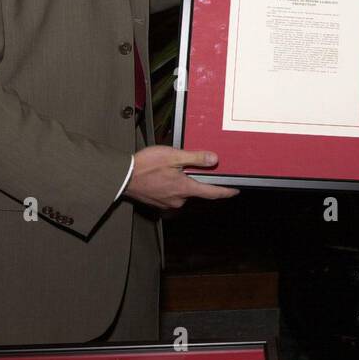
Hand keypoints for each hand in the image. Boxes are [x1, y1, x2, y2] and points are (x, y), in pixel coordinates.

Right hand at [124, 145, 239, 210]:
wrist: (122, 177)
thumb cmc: (146, 165)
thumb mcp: (173, 156)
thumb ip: (195, 158)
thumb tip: (213, 159)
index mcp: (185, 188)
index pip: (212, 193)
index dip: (226, 192)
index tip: (235, 191)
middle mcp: (178, 200)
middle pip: (195, 190)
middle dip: (196, 179)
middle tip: (190, 166)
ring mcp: (167, 203)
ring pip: (182, 192)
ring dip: (181, 182)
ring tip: (171, 168)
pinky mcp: (157, 203)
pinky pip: (170, 194)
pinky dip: (170, 185)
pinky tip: (162, 176)